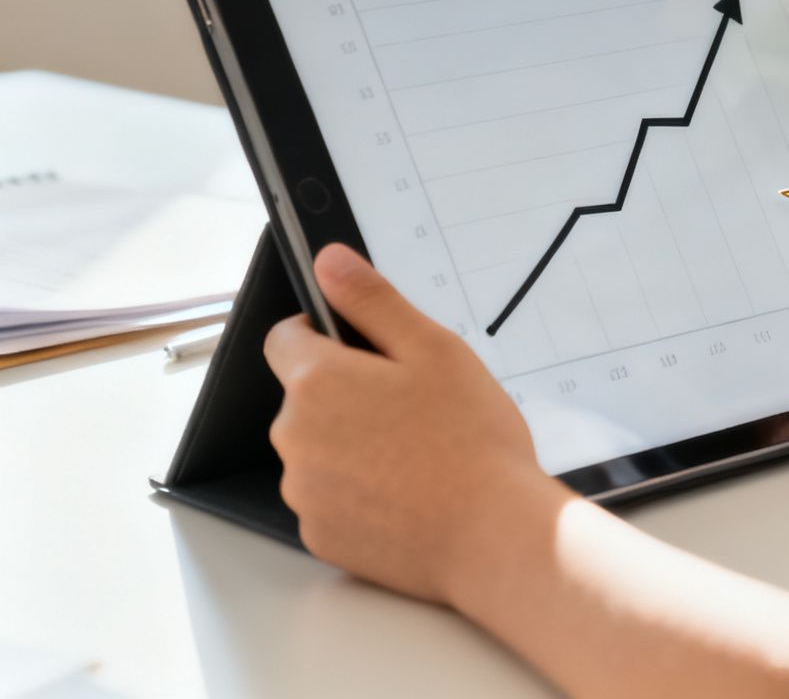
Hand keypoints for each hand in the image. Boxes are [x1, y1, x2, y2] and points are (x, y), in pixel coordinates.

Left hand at [264, 244, 562, 602]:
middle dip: (348, 396)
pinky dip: (359, 494)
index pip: (287, 338)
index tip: (371, 354)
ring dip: (351, 447)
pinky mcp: (319, 535)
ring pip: (317, 451)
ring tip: (418, 457)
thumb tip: (328, 261)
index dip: (328, 337)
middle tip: (415, 409)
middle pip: (306, 399)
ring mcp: (303, 491)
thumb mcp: (434, 350)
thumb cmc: (472, 440)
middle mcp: (293, 436)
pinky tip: (409, 495)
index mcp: (317, 382)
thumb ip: (373, 301)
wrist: (494, 535)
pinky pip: (329, 499)